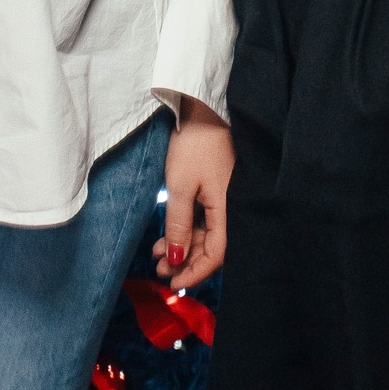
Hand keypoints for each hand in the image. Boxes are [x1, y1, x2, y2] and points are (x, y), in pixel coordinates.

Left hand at [152, 98, 233, 289]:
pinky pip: (206, 219)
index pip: (218, 253)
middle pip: (213, 246)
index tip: (173, 282)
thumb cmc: (195, 144)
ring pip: (207, 234)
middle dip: (186, 262)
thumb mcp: (181, 185)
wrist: (204, 107)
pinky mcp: (219, 189)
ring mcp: (226, 198)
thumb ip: (179, 225)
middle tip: (160, 270)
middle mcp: (232, 207)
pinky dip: (187, 229)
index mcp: (230, 208)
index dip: (196, 271)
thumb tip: (176, 259)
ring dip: (183, 246)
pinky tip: (166, 235)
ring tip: (156, 254)